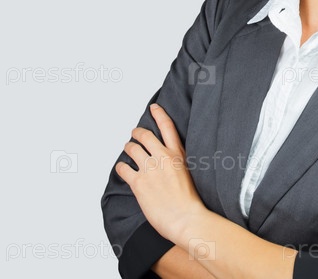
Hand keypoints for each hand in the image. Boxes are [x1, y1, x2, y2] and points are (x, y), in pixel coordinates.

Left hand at [115, 103, 205, 242]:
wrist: (185, 217)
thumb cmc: (189, 201)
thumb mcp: (188, 172)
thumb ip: (176, 162)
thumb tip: (167, 160)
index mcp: (177, 154)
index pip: (167, 127)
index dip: (159, 114)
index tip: (154, 107)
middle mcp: (163, 158)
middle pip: (145, 135)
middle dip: (137, 132)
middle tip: (135, 133)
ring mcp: (150, 169)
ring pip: (132, 149)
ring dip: (128, 147)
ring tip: (128, 149)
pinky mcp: (139, 182)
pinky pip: (123, 168)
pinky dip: (120, 167)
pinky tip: (122, 169)